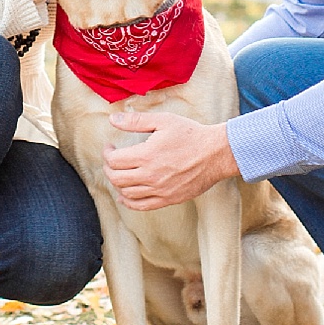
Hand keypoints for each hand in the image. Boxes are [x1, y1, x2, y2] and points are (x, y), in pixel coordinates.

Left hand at [102, 111, 240, 209]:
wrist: (216, 154)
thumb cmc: (191, 134)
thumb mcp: (163, 120)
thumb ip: (135, 121)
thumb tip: (112, 119)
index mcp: (146, 155)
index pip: (114, 160)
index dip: (107, 153)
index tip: (110, 147)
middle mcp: (150, 175)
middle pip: (116, 178)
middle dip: (108, 168)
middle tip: (111, 160)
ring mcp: (159, 190)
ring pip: (126, 193)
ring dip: (118, 184)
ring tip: (120, 173)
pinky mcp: (168, 199)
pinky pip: (142, 205)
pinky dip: (129, 202)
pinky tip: (124, 196)